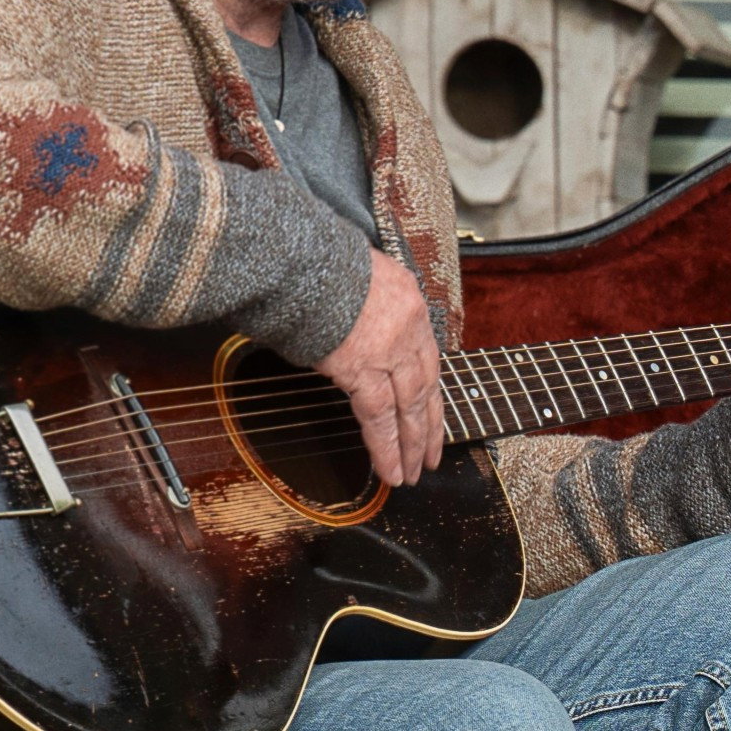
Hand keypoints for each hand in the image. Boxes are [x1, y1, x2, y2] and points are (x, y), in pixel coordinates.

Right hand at [320, 252, 442, 486]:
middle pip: (427, 385)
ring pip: (410, 406)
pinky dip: (386, 446)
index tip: (432, 412)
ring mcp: (390, 349)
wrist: (299, 257)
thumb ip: (369, 306)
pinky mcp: (363, 368)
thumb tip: (356, 334)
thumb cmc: (316, 262)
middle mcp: (409, 326)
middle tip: (432, 457)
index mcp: (409, 300)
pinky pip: (379, 416)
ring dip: (412, 444)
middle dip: (430, 425)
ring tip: (412, 473)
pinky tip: (391, 470)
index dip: (430, 389)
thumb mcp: (360, 274)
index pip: (427, 355)